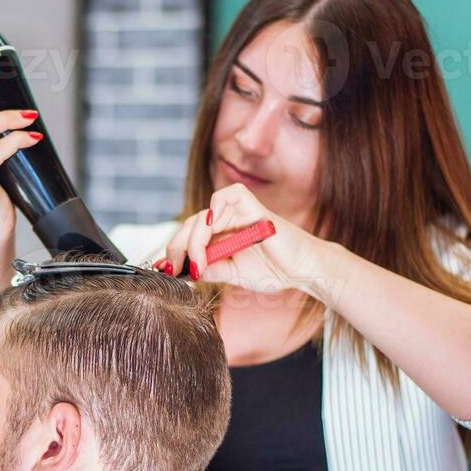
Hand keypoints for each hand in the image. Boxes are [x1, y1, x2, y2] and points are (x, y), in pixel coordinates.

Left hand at [159, 183, 323, 292]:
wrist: (303, 270)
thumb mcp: (233, 275)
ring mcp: (239, 212)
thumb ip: (210, 271)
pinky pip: (228, 195)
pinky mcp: (253, 207)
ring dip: (195, 239)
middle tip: (175, 267)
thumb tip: (183, 271)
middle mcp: (227, 222)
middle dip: (177, 246)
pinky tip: (211, 228)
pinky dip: (215, 207)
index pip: (189, 236)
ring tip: (200, 262)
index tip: (167, 270)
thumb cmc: (274, 271)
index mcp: (221, 236)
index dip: (174, 250)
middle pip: (191, 224)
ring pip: (204, 216)